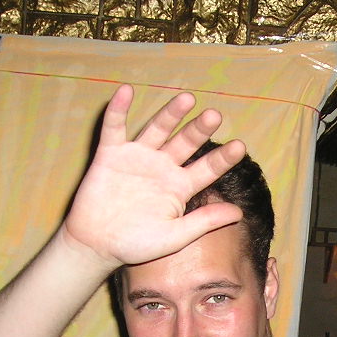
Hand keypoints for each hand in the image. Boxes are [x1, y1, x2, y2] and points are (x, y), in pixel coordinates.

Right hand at [61, 84, 246, 271]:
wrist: (97, 245)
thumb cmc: (137, 244)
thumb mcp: (175, 235)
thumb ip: (204, 221)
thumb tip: (239, 212)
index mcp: (180, 187)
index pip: (207, 169)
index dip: (222, 158)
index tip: (239, 146)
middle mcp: (162, 167)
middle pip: (185, 143)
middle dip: (199, 130)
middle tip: (214, 116)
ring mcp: (137, 158)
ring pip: (157, 129)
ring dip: (170, 114)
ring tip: (186, 98)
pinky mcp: (110, 154)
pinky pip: (114, 128)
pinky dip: (119, 110)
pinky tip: (126, 91)